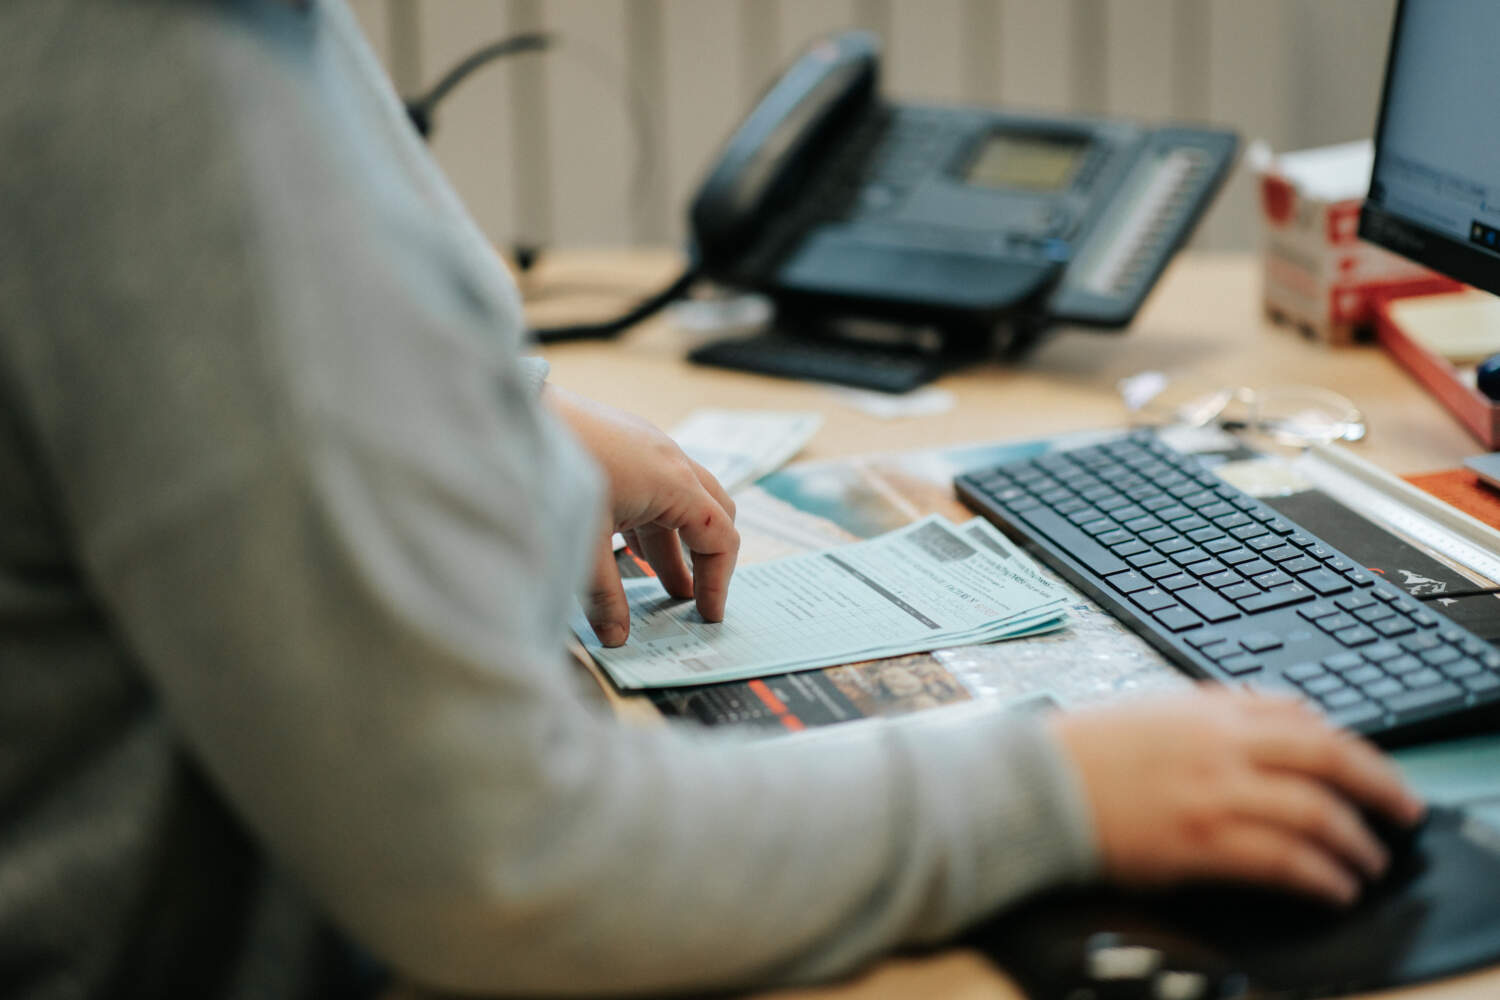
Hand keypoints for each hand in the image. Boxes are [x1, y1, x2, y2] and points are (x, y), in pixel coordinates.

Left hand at [545, 386, 738, 645]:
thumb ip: (605, 596)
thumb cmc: (555, 468)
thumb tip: (616, 638)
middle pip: (714, 513)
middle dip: (708, 559)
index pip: (721, 537)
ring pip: (680, 502)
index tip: (707, 615)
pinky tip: (629, 549)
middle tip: (697, 599)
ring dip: (676, 545)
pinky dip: (652, 524)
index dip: (719, 581)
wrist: (511, 411)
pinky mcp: (622, 443)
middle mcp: (670, 460)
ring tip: (665, 587)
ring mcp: (646, 447)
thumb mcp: (583, 543)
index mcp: (674, 482)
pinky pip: (653, 488)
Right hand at [1048, 688, 1425, 905]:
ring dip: (1356, 841)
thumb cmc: (1082, 751)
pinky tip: (1334, 888)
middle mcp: (1220, 743)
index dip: (1346, 744)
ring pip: (1316, 812)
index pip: (1300, 717)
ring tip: (1369, 862)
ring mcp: (1214, 791)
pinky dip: (1321, 875)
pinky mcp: (1202, 841)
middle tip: (1403, 809)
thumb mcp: (1152, 711)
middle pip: (1327, 757)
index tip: (1363, 765)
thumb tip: (1263, 720)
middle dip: (1378, 784)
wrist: (1034, 784)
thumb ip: (1208, 712)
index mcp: (1207, 708)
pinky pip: (1285, 860)